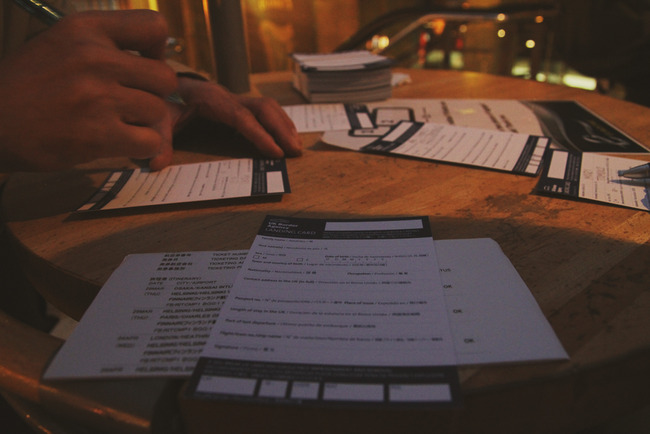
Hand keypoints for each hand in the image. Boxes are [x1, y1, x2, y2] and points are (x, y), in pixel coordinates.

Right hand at [0, 10, 176, 170]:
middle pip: (165, 77)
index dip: (158, 49)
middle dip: (154, 94)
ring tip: (118, 124)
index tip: (144, 63)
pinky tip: (121, 144)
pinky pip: (150, 141)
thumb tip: (157, 60)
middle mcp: (94, 58)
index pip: (154, 26)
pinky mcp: (99, 134)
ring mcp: (98, 97)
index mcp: (84, 30)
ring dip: (145, 123)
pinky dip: (142, 148)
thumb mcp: (59, 46)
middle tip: (133, 104)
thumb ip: (104, 47)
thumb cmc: (27, 88)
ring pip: (158, 111)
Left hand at [170, 76, 301, 161]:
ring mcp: (236, 98)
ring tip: (297, 147)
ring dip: (284, 126)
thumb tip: (156, 164)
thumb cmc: (164, 103)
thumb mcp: (158, 120)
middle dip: (280, 129)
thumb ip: (159, 141)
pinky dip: (280, 123)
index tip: (276, 152)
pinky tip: (288, 137)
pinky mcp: (239, 104)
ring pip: (268, 106)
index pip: (241, 116)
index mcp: (211, 99)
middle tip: (295, 151)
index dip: (259, 134)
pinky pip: (266, 110)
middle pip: (263, 107)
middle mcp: (228, 95)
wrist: (164, 85)